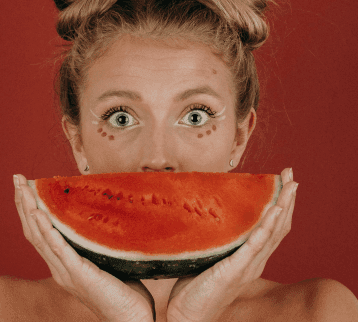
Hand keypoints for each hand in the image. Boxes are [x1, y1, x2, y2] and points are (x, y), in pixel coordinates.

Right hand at [14, 174, 155, 321]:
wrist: (130, 319)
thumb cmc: (121, 291)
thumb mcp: (104, 259)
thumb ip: (95, 243)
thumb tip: (100, 218)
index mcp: (64, 263)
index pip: (41, 232)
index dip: (31, 209)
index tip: (27, 186)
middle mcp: (59, 267)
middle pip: (34, 230)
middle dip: (23, 203)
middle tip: (16, 178)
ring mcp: (67, 271)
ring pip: (41, 237)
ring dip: (30, 210)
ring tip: (22, 189)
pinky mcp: (79, 274)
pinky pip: (59, 250)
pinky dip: (47, 231)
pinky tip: (39, 214)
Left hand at [166, 168, 296, 321]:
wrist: (189, 312)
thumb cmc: (199, 283)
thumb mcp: (214, 253)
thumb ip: (221, 237)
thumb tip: (212, 210)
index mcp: (252, 256)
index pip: (273, 226)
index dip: (281, 204)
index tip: (284, 181)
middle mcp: (256, 260)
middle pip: (279, 225)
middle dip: (287, 198)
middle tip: (291, 174)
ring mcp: (248, 265)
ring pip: (273, 232)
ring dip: (283, 206)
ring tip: (290, 186)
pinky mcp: (236, 269)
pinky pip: (256, 245)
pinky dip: (267, 227)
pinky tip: (275, 211)